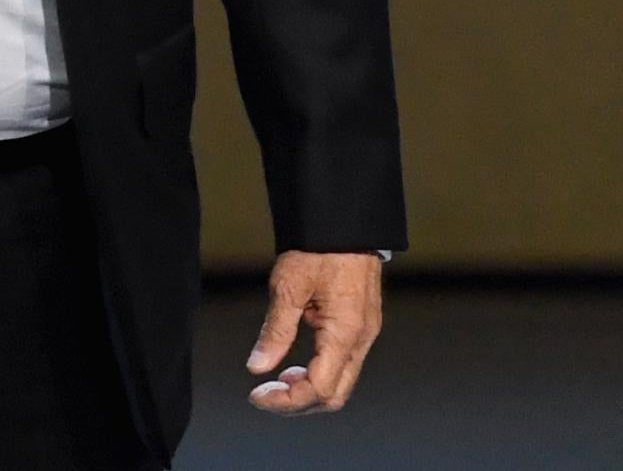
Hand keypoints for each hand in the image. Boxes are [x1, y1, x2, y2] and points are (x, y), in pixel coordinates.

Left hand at [243, 249, 381, 414]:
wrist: (345, 220)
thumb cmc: (319, 246)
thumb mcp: (289, 286)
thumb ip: (276, 331)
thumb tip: (256, 367)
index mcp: (346, 332)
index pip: (319, 389)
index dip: (286, 400)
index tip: (257, 395)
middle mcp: (361, 339)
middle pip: (334, 395)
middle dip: (298, 401)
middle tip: (264, 393)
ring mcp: (365, 333)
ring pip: (341, 382)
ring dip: (308, 388)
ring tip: (278, 378)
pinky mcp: (361, 324)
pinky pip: (343, 363)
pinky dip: (319, 371)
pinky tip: (296, 363)